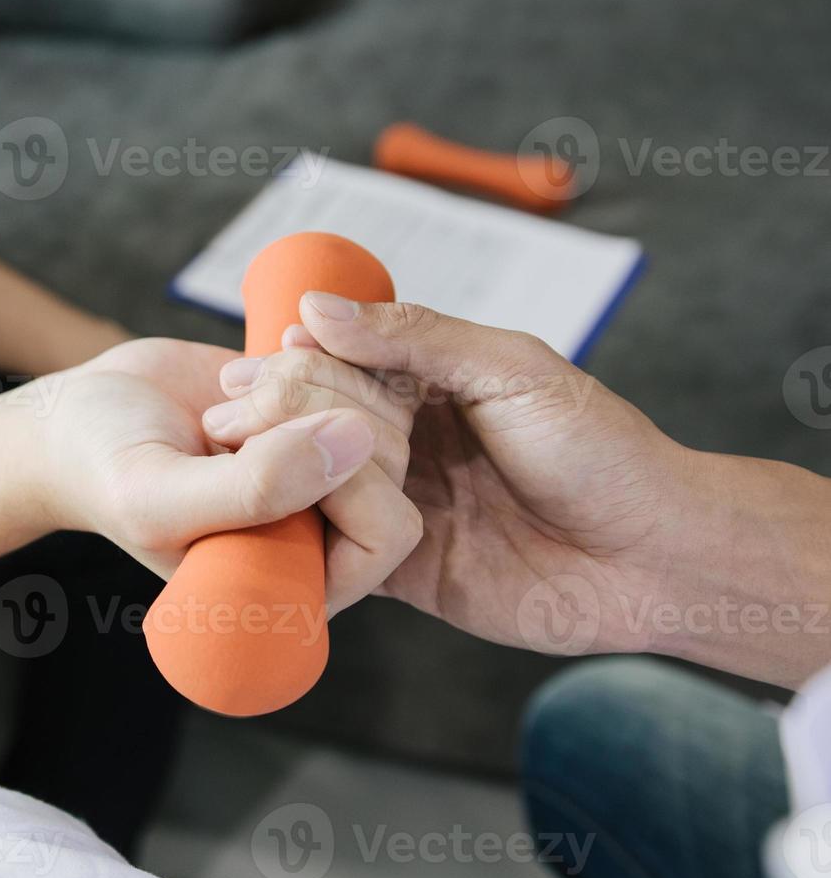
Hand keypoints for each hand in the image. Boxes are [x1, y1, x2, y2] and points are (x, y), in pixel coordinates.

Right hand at [35, 338, 382, 579]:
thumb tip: (355, 442)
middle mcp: (325, 525)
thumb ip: (255, 489)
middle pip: (387, 459)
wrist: (81, 417)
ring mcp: (328, 463)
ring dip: (308, 377)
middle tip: (222, 416)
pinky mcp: (323, 407)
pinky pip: (368, 368)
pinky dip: (324, 346)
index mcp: (297, 578)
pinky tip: (273, 346)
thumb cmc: (104, 473)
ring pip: (382, 406)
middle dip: (306, 414)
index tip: (254, 445)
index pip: (385, 535)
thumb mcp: (160, 499)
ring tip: (232, 385)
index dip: (343, 480)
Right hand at [212, 296, 700, 656]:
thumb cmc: (601, 449)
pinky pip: (336, 555)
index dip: (290, 367)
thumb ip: (415, 337)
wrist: (655, 559)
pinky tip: (253, 532)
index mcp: (428, 383)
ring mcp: (398, 504)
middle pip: (315, 423)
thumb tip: (315, 308)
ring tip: (224, 472)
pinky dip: (298, 545)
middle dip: (271, 420)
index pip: (339, 365)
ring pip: (314, 485)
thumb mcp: (511, 369)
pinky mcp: (399, 569)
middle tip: (222, 423)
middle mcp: (404, 441)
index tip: (241, 371)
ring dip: (273, 477)